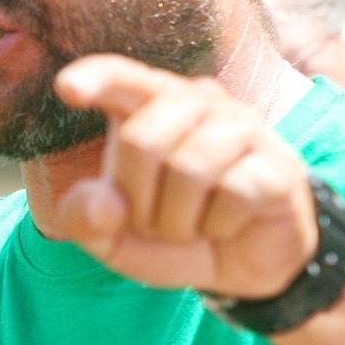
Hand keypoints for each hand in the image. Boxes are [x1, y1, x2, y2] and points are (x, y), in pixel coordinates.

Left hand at [51, 54, 316, 298]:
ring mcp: (244, 128)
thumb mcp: (116, 238)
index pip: (124, 78)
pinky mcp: (277, 165)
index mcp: (151, 107)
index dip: (98, 79)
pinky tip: (227, 226)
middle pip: (142, 139)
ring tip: (193, 227)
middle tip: (157, 224)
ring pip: (189, 166)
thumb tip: (102, 203)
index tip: (67, 89)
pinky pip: (233, 192)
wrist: (246, 265)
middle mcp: (199, 103)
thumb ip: (88, 220)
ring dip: (178, 219)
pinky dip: (218, 226)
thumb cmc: (175, 234)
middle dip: (138, 201)